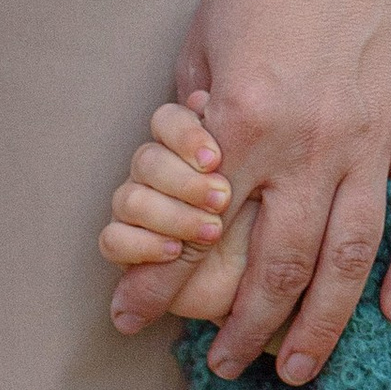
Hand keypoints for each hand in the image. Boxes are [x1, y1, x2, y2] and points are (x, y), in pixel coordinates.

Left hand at [98, 0, 390, 384]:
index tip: (132, 320)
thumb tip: (173, 201)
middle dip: (243, 325)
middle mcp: (310, 142)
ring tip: (297, 365)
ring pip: (349, 257)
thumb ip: (191, 127)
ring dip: (321, 321)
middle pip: (278, 264)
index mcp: (245, 120)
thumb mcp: (201, 46)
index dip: (160, 282)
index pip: (197, 227)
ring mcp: (371, 140)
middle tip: (224, 364)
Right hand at [103, 104, 253, 327]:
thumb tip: (209, 105)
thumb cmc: (277, 224)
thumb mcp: (273, 186)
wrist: (272, 283)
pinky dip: (142, 244)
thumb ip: (244, 148)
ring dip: (170, 215)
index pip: (167, 122)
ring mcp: (141, 211)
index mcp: (189, 148)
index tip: (215, 158)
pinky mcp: (130, 250)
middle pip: (146, 160)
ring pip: (128, 198)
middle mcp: (159, 176)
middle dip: (184, 182)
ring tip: (211, 231)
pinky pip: (113, 240)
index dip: (183, 135)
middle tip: (222, 199)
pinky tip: (175, 250)